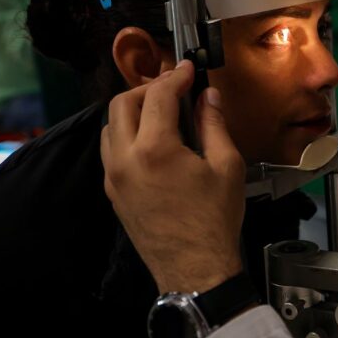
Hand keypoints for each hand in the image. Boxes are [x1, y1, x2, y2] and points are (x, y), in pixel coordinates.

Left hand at [100, 60, 245, 293]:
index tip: (189, 68)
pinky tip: (152, 140)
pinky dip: (126, 134)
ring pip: (110, 126)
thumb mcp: (226, 166)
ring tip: (162, 112)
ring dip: (133, 111)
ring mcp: (113, 177)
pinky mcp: (112, 192)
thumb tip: (208, 96)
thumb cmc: (215, 219)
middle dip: (148, 89)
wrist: (194, 269)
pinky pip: (111, 150)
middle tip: (175, 88)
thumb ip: (213, 125)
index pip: (158, 96)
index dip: (175, 76)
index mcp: (155, 149)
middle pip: (123, 103)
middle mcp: (125, 159)